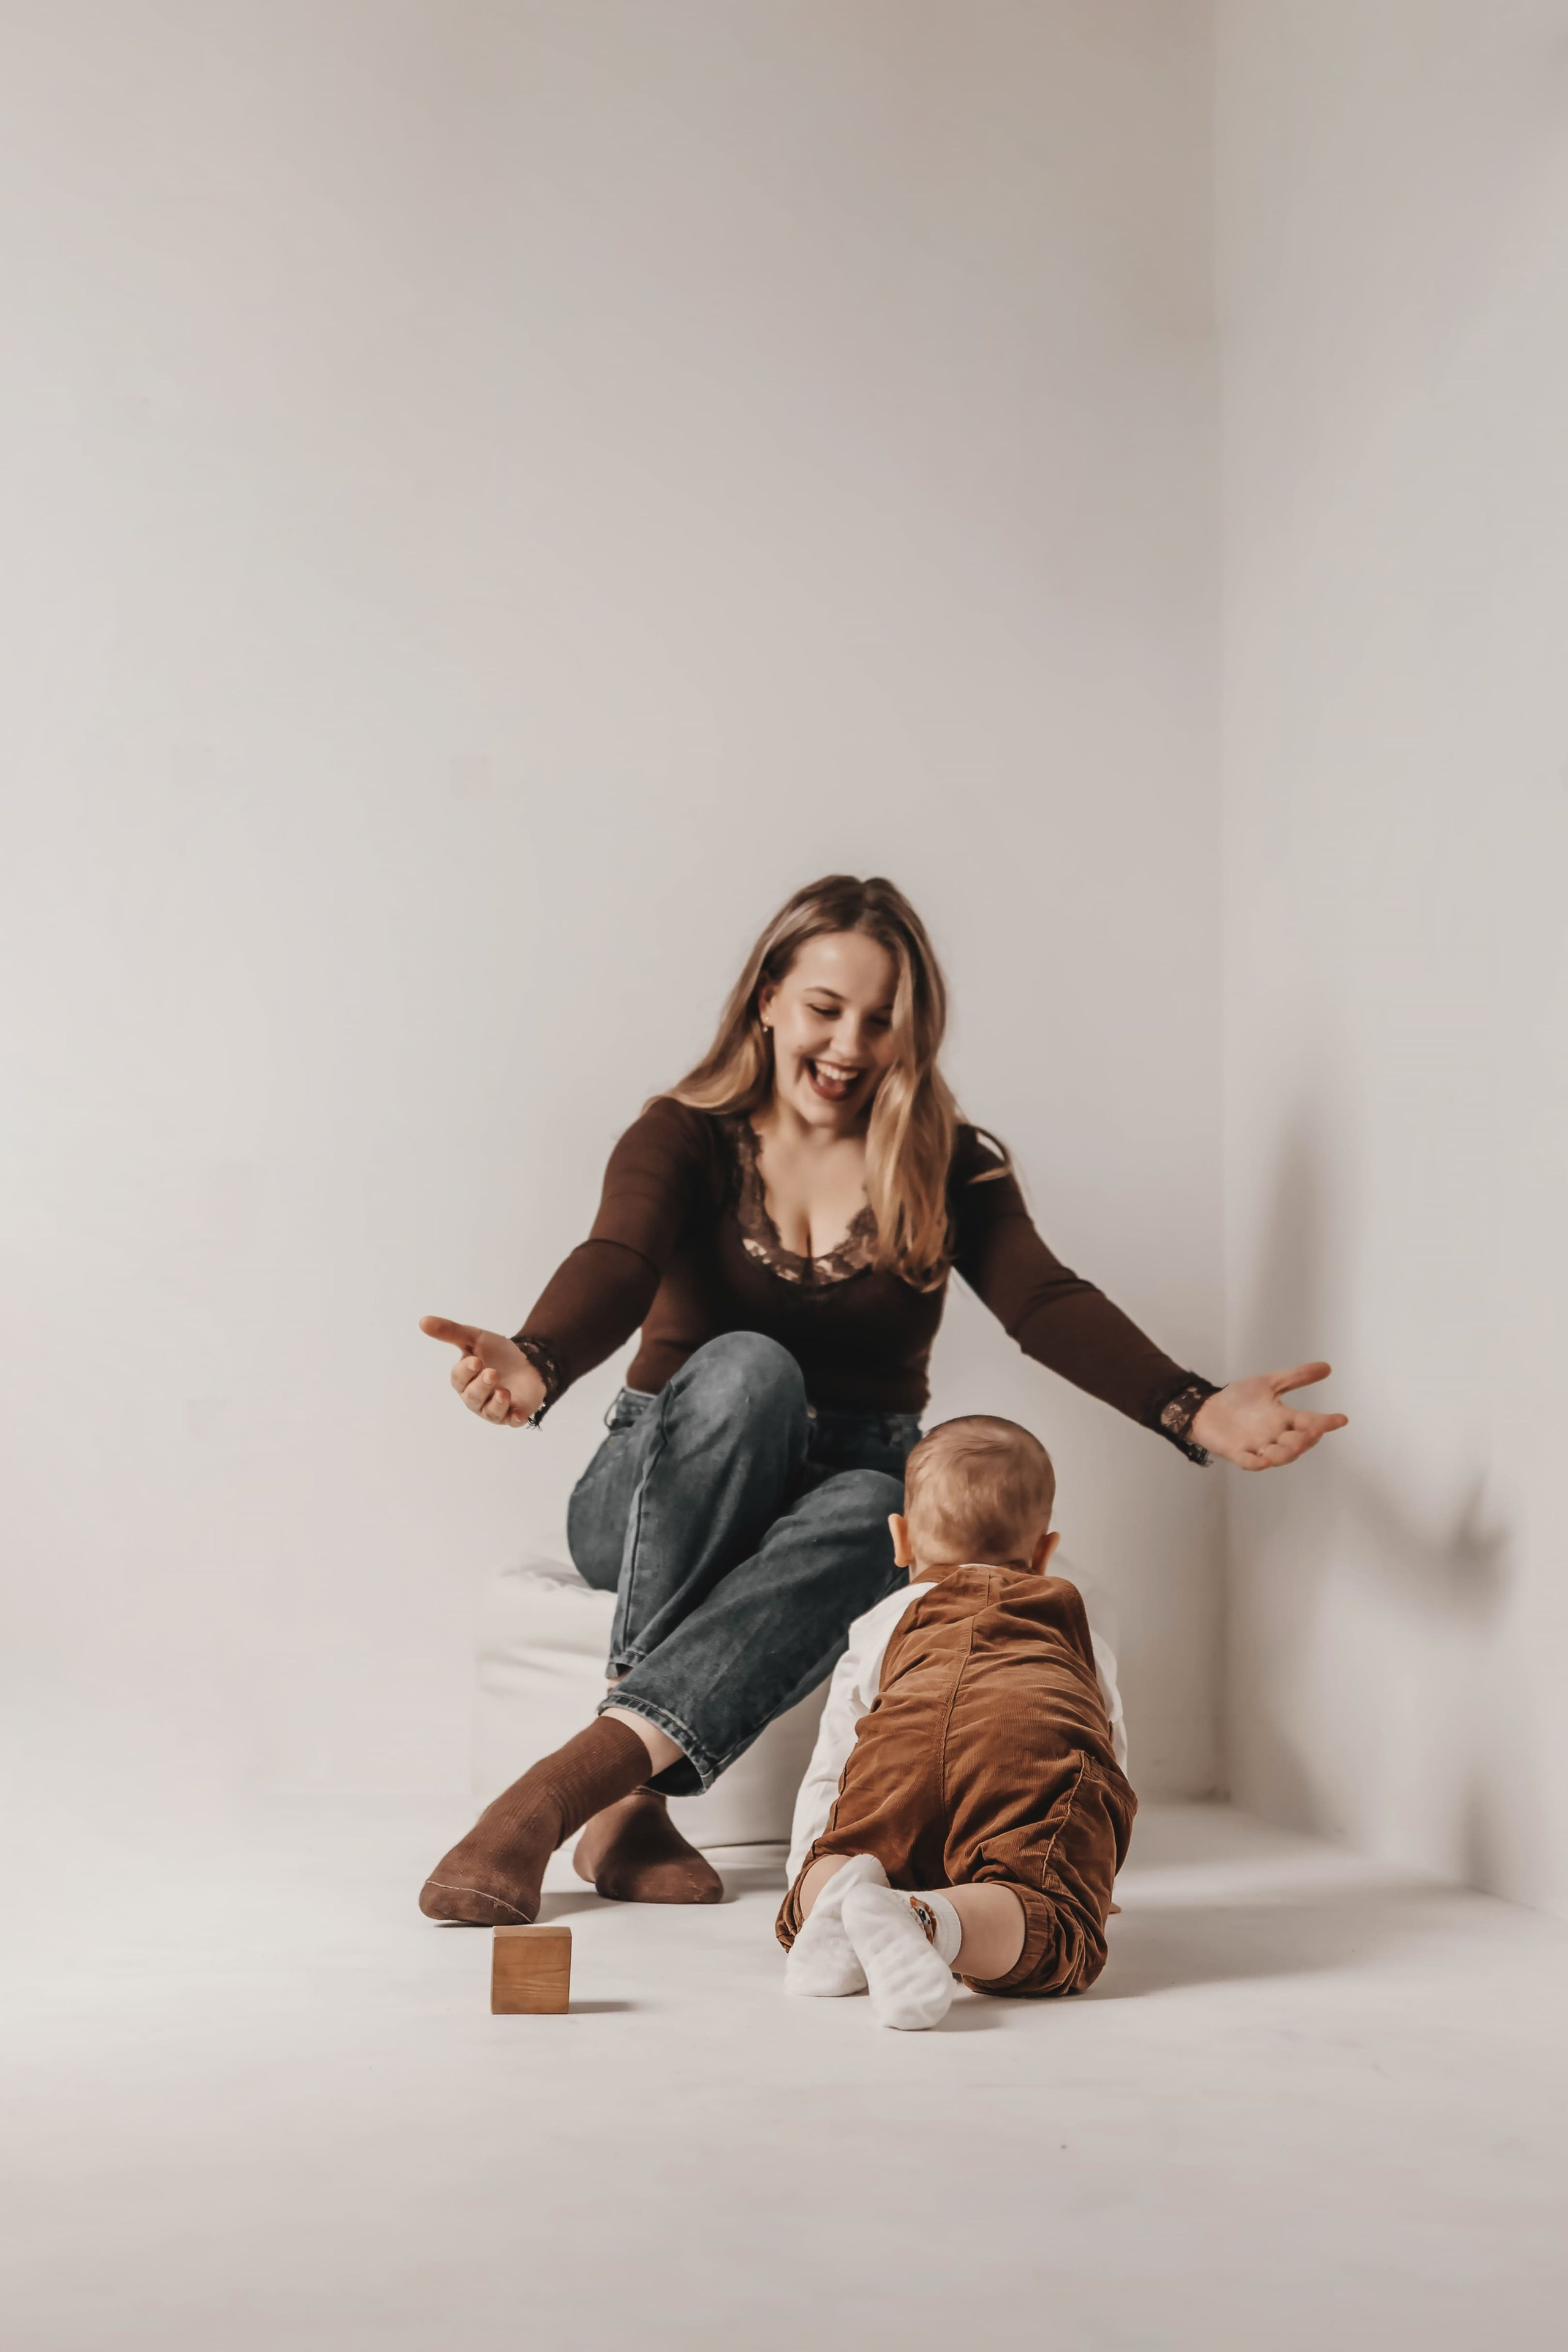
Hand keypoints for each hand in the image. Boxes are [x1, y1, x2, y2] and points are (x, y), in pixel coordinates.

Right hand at [419, 1315, 545, 1428]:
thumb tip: (422, 1321)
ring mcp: (495, 1408)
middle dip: (481, 1386)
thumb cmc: (496, 1353)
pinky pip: (513, 1421)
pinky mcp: (514, 1414)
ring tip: (504, 1392)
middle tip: (492, 1373)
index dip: (465, 1371)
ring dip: (497, 1404)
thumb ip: (450, 1332)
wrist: (528, 1360)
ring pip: (491, 1412)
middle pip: (473, 1397)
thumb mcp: (474, 1338)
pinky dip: (515, 1419)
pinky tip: (519, 1415)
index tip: (475, 1360)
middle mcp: (477, 1398)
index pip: (459, 1379)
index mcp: (464, 1381)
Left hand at [1190, 1362, 1346, 1471]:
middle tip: (1314, 1431)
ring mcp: (1257, 1446)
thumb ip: (1296, 1377)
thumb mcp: (1269, 1383)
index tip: (1341, 1419)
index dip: (1325, 1422)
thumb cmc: (1240, 1399)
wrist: (1207, 1409)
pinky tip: (1263, 1461)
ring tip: (1295, 1444)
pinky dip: (1256, 1463)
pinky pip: (1249, 1462)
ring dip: (1287, 1452)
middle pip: (1297, 1442)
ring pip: (1278, 1455)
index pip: (1310, 1422)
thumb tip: (1326, 1367)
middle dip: (1307, 1439)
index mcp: (1284, 1418)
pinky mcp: (1237, 1452)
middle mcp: (1274, 1435)